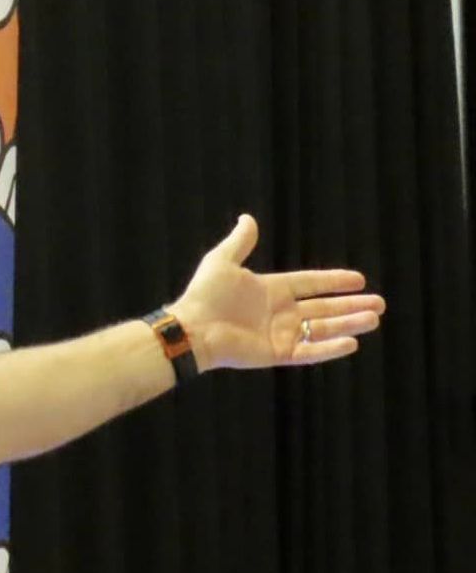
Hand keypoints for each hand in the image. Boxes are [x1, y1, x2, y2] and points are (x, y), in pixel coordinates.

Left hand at [169, 214, 384, 370]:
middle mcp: (279, 312)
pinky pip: (309, 351)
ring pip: (323, 329)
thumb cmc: (205, 294)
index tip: (360, 279)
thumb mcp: (222, 261)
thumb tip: (247, 218)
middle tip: (380, 304)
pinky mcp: (277, 353)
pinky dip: (329, 348)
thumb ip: (240, 242)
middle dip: (351, 306)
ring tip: (374, 319)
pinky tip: (351, 342)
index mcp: (271, 290)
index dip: (334, 281)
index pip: (310, 284)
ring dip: (348, 324)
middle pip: (323, 308)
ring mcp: (280, 334)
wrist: (192, 327)